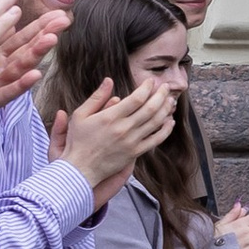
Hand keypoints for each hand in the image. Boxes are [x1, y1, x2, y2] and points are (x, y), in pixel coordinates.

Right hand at [58, 77, 179, 198]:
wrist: (80, 169)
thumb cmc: (78, 141)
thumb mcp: (80, 115)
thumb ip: (96, 97)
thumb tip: (109, 80)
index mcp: (110, 117)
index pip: (137, 98)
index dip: (147, 88)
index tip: (150, 81)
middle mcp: (124, 129)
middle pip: (150, 108)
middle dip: (161, 95)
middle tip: (165, 87)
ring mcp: (131, 142)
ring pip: (156, 122)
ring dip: (166, 109)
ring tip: (170, 100)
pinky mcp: (135, 153)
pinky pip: (155, 140)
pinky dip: (166, 130)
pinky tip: (169, 122)